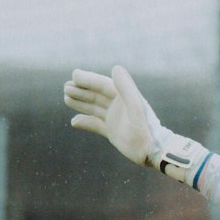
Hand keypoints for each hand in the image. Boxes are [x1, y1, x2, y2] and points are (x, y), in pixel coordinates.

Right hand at [64, 65, 197, 174]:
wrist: (153, 152)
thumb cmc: (145, 128)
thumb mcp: (136, 107)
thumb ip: (126, 88)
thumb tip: (115, 68)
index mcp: (124, 97)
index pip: (103, 84)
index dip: (88, 79)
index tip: (74, 76)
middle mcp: (118, 106)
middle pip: (96, 94)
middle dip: (81, 90)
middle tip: (66, 87)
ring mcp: (115, 119)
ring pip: (94, 108)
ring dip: (80, 103)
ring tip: (66, 98)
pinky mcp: (112, 132)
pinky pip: (95, 125)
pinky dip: (85, 123)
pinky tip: (73, 122)